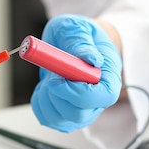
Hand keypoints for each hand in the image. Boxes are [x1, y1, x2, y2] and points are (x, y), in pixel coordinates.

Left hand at [31, 14, 121, 131]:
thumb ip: (82, 42)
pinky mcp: (66, 116)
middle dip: (57, 96)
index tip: (57, 78)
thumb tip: (91, 59)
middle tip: (51, 76)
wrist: (75, 43)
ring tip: (49, 77)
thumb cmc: (81, 36)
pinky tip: (45, 87)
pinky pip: (48, 119)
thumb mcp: (79, 28)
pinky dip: (39, 104)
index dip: (77, 92)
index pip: (102, 97)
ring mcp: (83, 111)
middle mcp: (99, 100)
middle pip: (79, 115)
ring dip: (46, 98)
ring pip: (60, 120)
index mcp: (109, 78)